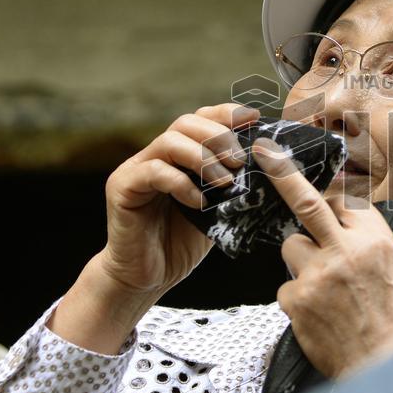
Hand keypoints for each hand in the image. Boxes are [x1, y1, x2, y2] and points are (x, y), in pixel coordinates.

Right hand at [48, 104, 257, 353]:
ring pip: (169, 142)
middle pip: (185, 123)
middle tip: (239, 160)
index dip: (227, 114)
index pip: (201, 119)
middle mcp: (155, 155)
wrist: (146, 278)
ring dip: (203, 158)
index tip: (254, 119)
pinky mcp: (122, 188)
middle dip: (218, 136)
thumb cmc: (182, 242)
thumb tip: (270, 167)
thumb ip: (233, 185)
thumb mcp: (217, 208)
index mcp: (178, 155)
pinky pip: (154, 172)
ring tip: (225, 182)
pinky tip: (200, 202)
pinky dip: (182, 183)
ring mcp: (136, 169)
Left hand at [253, 138, 392, 377]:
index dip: (327, 200)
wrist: (386, 363)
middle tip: (265, 153)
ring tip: (323, 289)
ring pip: (291, 247)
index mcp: (377, 239)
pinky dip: (297, 300)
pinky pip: (286, 287)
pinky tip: (318, 316)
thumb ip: (366, 245)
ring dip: (300, 261)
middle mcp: (348, 249)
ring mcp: (319, 273)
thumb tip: (339, 227)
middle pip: (306, 202)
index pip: (343, 202)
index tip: (312, 183)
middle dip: (283, 174)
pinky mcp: (298, 298)